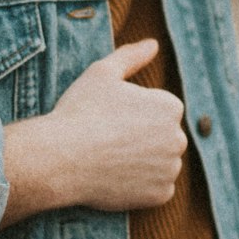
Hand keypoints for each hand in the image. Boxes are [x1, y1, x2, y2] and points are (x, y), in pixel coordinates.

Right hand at [0, 39, 186, 227]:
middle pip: (162, 138)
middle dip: (142, 139)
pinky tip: (116, 178)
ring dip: (142, 163)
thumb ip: (132, 55)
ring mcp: (170, 169)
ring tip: (109, 158)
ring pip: (160, 164)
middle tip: (107, 140)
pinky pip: (155, 189)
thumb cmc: (80, 111)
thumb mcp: (102, 72)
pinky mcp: (160, 195)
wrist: (60, 157)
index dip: (132, 115)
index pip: (159, 110)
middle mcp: (178, 138)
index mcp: (170, 106)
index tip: (109, 119)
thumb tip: (153, 43)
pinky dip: (140, 187)